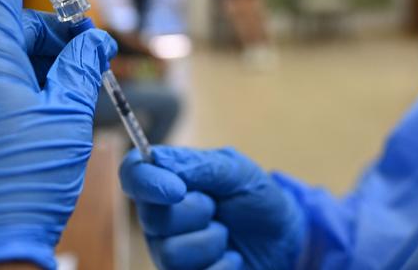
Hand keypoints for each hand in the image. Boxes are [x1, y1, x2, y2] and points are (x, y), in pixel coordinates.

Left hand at [0, 0, 116, 269]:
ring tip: (84, 91)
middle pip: (13, 22)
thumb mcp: (63, 116)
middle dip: (59, 28)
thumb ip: (80, 66)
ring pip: (7, 56)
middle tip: (98, 52)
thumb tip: (94, 39)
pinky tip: (58, 111)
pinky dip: (30, 85)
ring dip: (50, 62)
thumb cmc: (15, 181)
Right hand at [119, 147, 304, 269]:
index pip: (133, 174)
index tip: (176, 189)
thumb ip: (199, 164)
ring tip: (227, 234)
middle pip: (152, 218)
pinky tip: (233, 257)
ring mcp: (170, 251)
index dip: (145, 181)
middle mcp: (161, 218)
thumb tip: (156, 158)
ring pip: (170, 254)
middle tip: (218, 207)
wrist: (284, 237)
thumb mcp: (236, 170)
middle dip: (195, 212)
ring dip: (211, 241)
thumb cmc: (256, 197)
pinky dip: (222, 266)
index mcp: (168, 181)